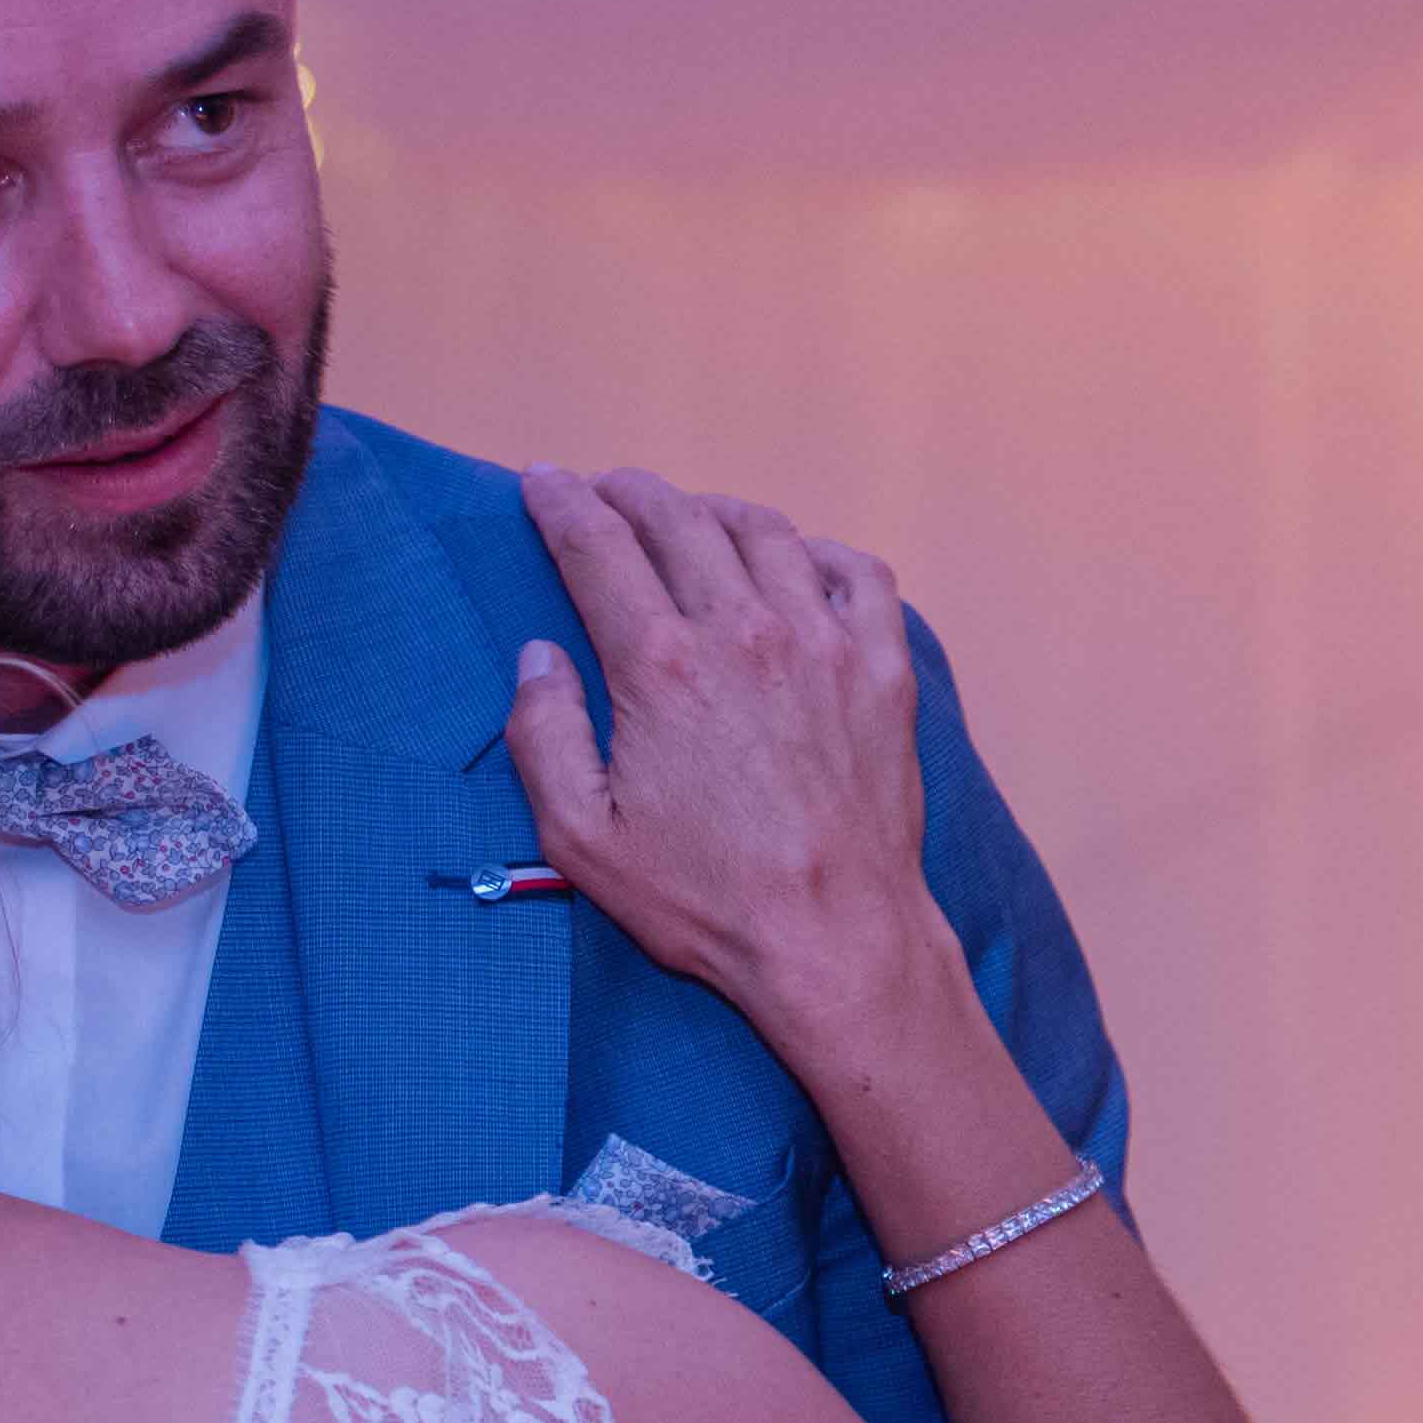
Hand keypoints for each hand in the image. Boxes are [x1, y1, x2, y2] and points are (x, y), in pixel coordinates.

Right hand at [506, 469, 942, 1051]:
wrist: (836, 939)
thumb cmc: (704, 900)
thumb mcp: (581, 840)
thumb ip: (542, 737)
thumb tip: (539, 657)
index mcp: (660, 666)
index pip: (598, 548)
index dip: (560, 504)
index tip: (541, 483)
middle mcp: (744, 631)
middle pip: (677, 520)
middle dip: (630, 492)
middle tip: (605, 492)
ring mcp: (824, 642)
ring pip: (765, 532)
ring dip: (714, 510)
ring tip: (690, 517)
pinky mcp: (883, 669)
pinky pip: (858, 573)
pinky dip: (819, 551)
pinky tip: (798, 563)